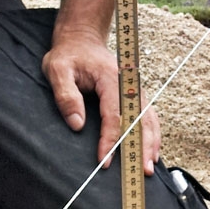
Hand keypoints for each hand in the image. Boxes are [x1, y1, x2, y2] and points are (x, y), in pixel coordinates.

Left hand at [42, 28, 160, 175]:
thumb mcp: (57, 70)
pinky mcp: (134, 93)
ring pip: (148, 118)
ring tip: (149, 166)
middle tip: (141, 170)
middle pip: (139, 119)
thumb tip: (78, 124)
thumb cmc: (69, 54)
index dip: (109, 139)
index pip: (113, 114)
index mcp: (111, 77)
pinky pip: (148, 115)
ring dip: (151, 143)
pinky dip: (152, 134)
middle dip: (140, 146)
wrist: (82, 38)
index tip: (104, 160)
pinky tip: (152, 151)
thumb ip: (66, 96)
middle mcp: (128, 83)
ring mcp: (134, 88)